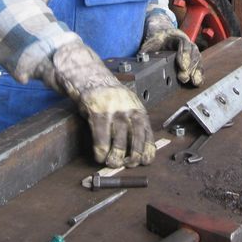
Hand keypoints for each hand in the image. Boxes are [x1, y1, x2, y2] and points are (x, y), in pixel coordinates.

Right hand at [48, 41, 155, 167]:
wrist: (92, 78)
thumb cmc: (112, 97)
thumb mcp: (130, 107)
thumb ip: (136, 124)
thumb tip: (143, 151)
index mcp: (139, 111)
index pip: (148, 136)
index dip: (146, 153)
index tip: (143, 162)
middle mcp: (129, 111)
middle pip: (136, 142)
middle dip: (132, 159)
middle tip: (125, 164)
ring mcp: (114, 112)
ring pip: (119, 144)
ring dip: (115, 158)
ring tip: (111, 162)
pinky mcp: (98, 114)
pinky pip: (101, 140)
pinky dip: (101, 152)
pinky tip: (99, 155)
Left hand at [139, 13, 203, 85]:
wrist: (162, 35)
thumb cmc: (156, 40)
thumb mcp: (149, 43)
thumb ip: (146, 51)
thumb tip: (140, 60)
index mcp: (176, 36)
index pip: (183, 43)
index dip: (184, 55)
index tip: (182, 66)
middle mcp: (186, 43)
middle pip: (192, 53)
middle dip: (189, 67)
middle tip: (184, 77)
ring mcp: (191, 51)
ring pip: (197, 59)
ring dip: (196, 71)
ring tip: (194, 81)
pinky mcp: (192, 60)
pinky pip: (198, 65)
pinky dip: (199, 73)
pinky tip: (198, 82)